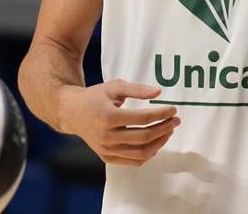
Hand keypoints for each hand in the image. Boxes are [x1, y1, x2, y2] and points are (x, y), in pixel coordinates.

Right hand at [60, 79, 180, 165]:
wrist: (72, 112)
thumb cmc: (95, 97)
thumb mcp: (114, 86)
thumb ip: (137, 89)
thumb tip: (159, 92)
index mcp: (108, 117)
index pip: (142, 119)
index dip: (161, 114)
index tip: (173, 109)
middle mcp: (106, 136)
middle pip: (144, 137)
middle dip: (164, 128)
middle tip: (176, 120)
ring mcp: (106, 149)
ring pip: (140, 153)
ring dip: (159, 143)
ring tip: (168, 131)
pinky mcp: (106, 157)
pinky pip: (133, 161)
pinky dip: (148, 154)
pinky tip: (156, 142)